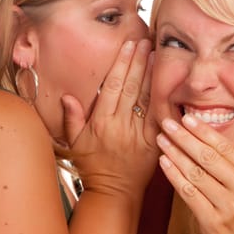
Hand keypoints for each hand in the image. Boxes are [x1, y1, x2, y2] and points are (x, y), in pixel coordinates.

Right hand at [62, 39, 158, 197]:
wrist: (114, 192)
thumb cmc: (93, 166)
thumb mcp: (75, 143)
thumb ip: (72, 119)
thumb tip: (68, 96)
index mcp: (101, 122)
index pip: (112, 86)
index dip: (121, 64)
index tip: (127, 46)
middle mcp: (120, 124)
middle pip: (130, 87)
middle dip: (138, 61)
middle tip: (145, 41)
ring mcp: (139, 133)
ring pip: (145, 98)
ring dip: (151, 74)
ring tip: (156, 53)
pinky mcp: (153, 141)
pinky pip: (158, 116)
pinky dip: (162, 98)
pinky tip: (166, 82)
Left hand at [157, 114, 233, 233]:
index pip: (226, 148)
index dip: (204, 131)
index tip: (187, 119)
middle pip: (208, 157)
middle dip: (185, 137)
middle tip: (168, 123)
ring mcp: (229, 206)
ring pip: (195, 173)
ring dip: (175, 153)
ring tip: (162, 140)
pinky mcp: (213, 221)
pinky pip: (188, 192)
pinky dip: (174, 175)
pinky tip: (164, 162)